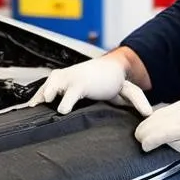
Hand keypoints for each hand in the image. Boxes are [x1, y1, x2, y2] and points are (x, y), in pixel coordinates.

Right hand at [30, 55, 152, 116]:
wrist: (109, 66)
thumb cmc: (114, 80)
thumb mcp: (127, 89)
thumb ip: (137, 99)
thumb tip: (148, 113)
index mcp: (87, 82)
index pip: (74, 90)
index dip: (67, 99)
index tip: (62, 109)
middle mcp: (73, 77)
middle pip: (56, 84)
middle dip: (48, 93)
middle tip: (40, 105)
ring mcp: (64, 77)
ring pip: (49, 84)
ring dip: (41, 94)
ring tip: (33, 107)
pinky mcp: (58, 81)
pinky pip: (45, 88)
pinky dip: (38, 96)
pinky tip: (31, 107)